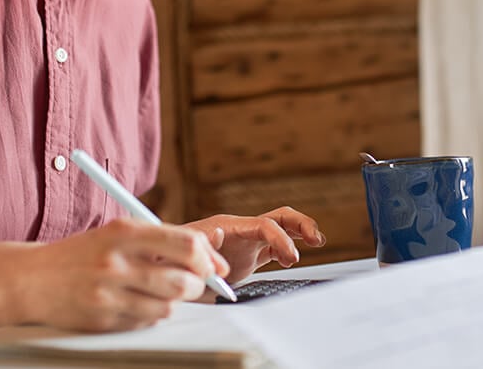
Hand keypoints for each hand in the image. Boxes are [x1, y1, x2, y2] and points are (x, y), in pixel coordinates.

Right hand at [18, 218, 229, 331]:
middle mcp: (116, 262)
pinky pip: (147, 321)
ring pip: (168, 305)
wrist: (32, 279)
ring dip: (173, 300)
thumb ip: (160, 239)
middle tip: (190, 281)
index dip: (207, 258)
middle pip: (183, 280)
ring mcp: (109, 294)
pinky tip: (135, 302)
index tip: (212, 265)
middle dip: (196, 284)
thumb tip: (208, 254)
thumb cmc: (82, 253)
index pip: (185, 244)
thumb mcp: (117, 233)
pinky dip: (150, 314)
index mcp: (123, 232)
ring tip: (157, 290)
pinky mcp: (104, 319)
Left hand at [182, 206, 325, 283]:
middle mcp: (241, 229)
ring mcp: (247, 241)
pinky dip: (290, 248)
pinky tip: (297, 256)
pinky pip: (276, 246)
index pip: (263, 225)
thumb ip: (196, 243)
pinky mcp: (249, 254)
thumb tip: (216, 234)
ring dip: (300, 232)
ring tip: (317, 241)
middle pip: (278, 217)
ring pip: (280, 228)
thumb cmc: (168, 256)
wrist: (165, 264)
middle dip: (299, 224)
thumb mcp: (179, 251)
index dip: (279, 238)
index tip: (289, 257)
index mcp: (229, 226)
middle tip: (315, 239)